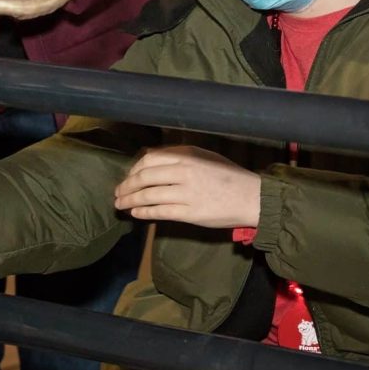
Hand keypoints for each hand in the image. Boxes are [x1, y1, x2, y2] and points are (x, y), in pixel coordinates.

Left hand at [114, 146, 260, 228]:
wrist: (251, 197)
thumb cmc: (229, 176)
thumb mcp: (205, 157)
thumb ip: (181, 157)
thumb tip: (152, 161)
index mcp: (186, 155)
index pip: (149, 160)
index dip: (133, 170)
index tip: (127, 178)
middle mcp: (184, 171)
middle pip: (144, 177)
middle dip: (126, 186)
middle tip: (117, 193)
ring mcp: (186, 192)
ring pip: (149, 195)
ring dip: (130, 201)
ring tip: (120, 205)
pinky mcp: (190, 212)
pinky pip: (160, 212)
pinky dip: (144, 212)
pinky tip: (136, 214)